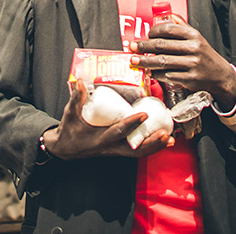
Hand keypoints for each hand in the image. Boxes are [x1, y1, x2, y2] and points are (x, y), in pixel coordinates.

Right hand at [42, 80, 172, 159]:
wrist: (66, 148)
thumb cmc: (70, 130)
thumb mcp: (70, 114)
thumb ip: (77, 98)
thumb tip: (80, 81)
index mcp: (100, 138)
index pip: (118, 131)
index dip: (131, 124)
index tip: (143, 114)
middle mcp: (111, 147)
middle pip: (135, 149)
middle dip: (151, 142)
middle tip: (165, 133)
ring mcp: (116, 150)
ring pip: (139, 152)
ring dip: (155, 147)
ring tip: (169, 138)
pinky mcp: (119, 150)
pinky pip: (137, 151)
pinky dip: (151, 147)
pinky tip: (163, 141)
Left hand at [130, 20, 235, 109]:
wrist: (220, 76)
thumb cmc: (205, 55)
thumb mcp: (197, 38)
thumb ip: (182, 27)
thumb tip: (168, 16)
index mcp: (194, 35)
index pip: (169, 29)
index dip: (154, 31)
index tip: (146, 35)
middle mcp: (194, 48)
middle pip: (162, 45)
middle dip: (144, 46)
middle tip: (132, 47)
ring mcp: (192, 64)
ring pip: (163, 61)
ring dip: (146, 61)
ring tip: (135, 60)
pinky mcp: (190, 79)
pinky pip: (168, 75)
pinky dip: (156, 74)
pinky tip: (150, 72)